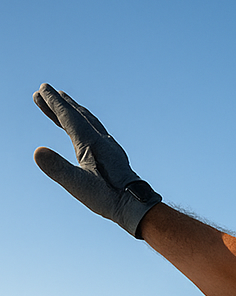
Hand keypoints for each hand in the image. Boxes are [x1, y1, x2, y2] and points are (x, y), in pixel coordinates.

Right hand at [33, 84, 160, 236]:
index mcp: (92, 143)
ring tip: (63, 102)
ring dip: (74, 111)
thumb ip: (58, 168)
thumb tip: (38, 152)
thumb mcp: (79, 185)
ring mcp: (110, 148)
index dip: (54, 103)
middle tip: (44, 90)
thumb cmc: (108, 197)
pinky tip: (84, 129)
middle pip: (78, 115)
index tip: (41, 89)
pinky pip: (97, 133)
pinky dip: (86, 124)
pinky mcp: (115, 157)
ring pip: (89, 122)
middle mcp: (102, 141)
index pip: (69, 117)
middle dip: (61, 103)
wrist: (137, 206)